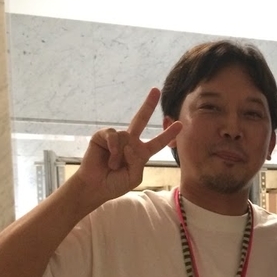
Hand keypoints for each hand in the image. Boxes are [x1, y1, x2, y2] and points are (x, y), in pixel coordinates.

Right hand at [73, 88, 181, 207]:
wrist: (96, 186)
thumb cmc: (115, 184)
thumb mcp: (133, 177)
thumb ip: (137, 162)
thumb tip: (130, 145)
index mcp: (141, 153)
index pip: (158, 142)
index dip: (168, 134)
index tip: (180, 124)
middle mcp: (130, 142)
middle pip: (141, 119)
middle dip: (148, 105)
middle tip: (156, 90)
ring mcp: (117, 138)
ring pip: (126, 135)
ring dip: (120, 154)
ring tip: (113, 166)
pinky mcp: (102, 136)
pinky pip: (113, 135)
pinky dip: (113, 148)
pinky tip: (110, 159)